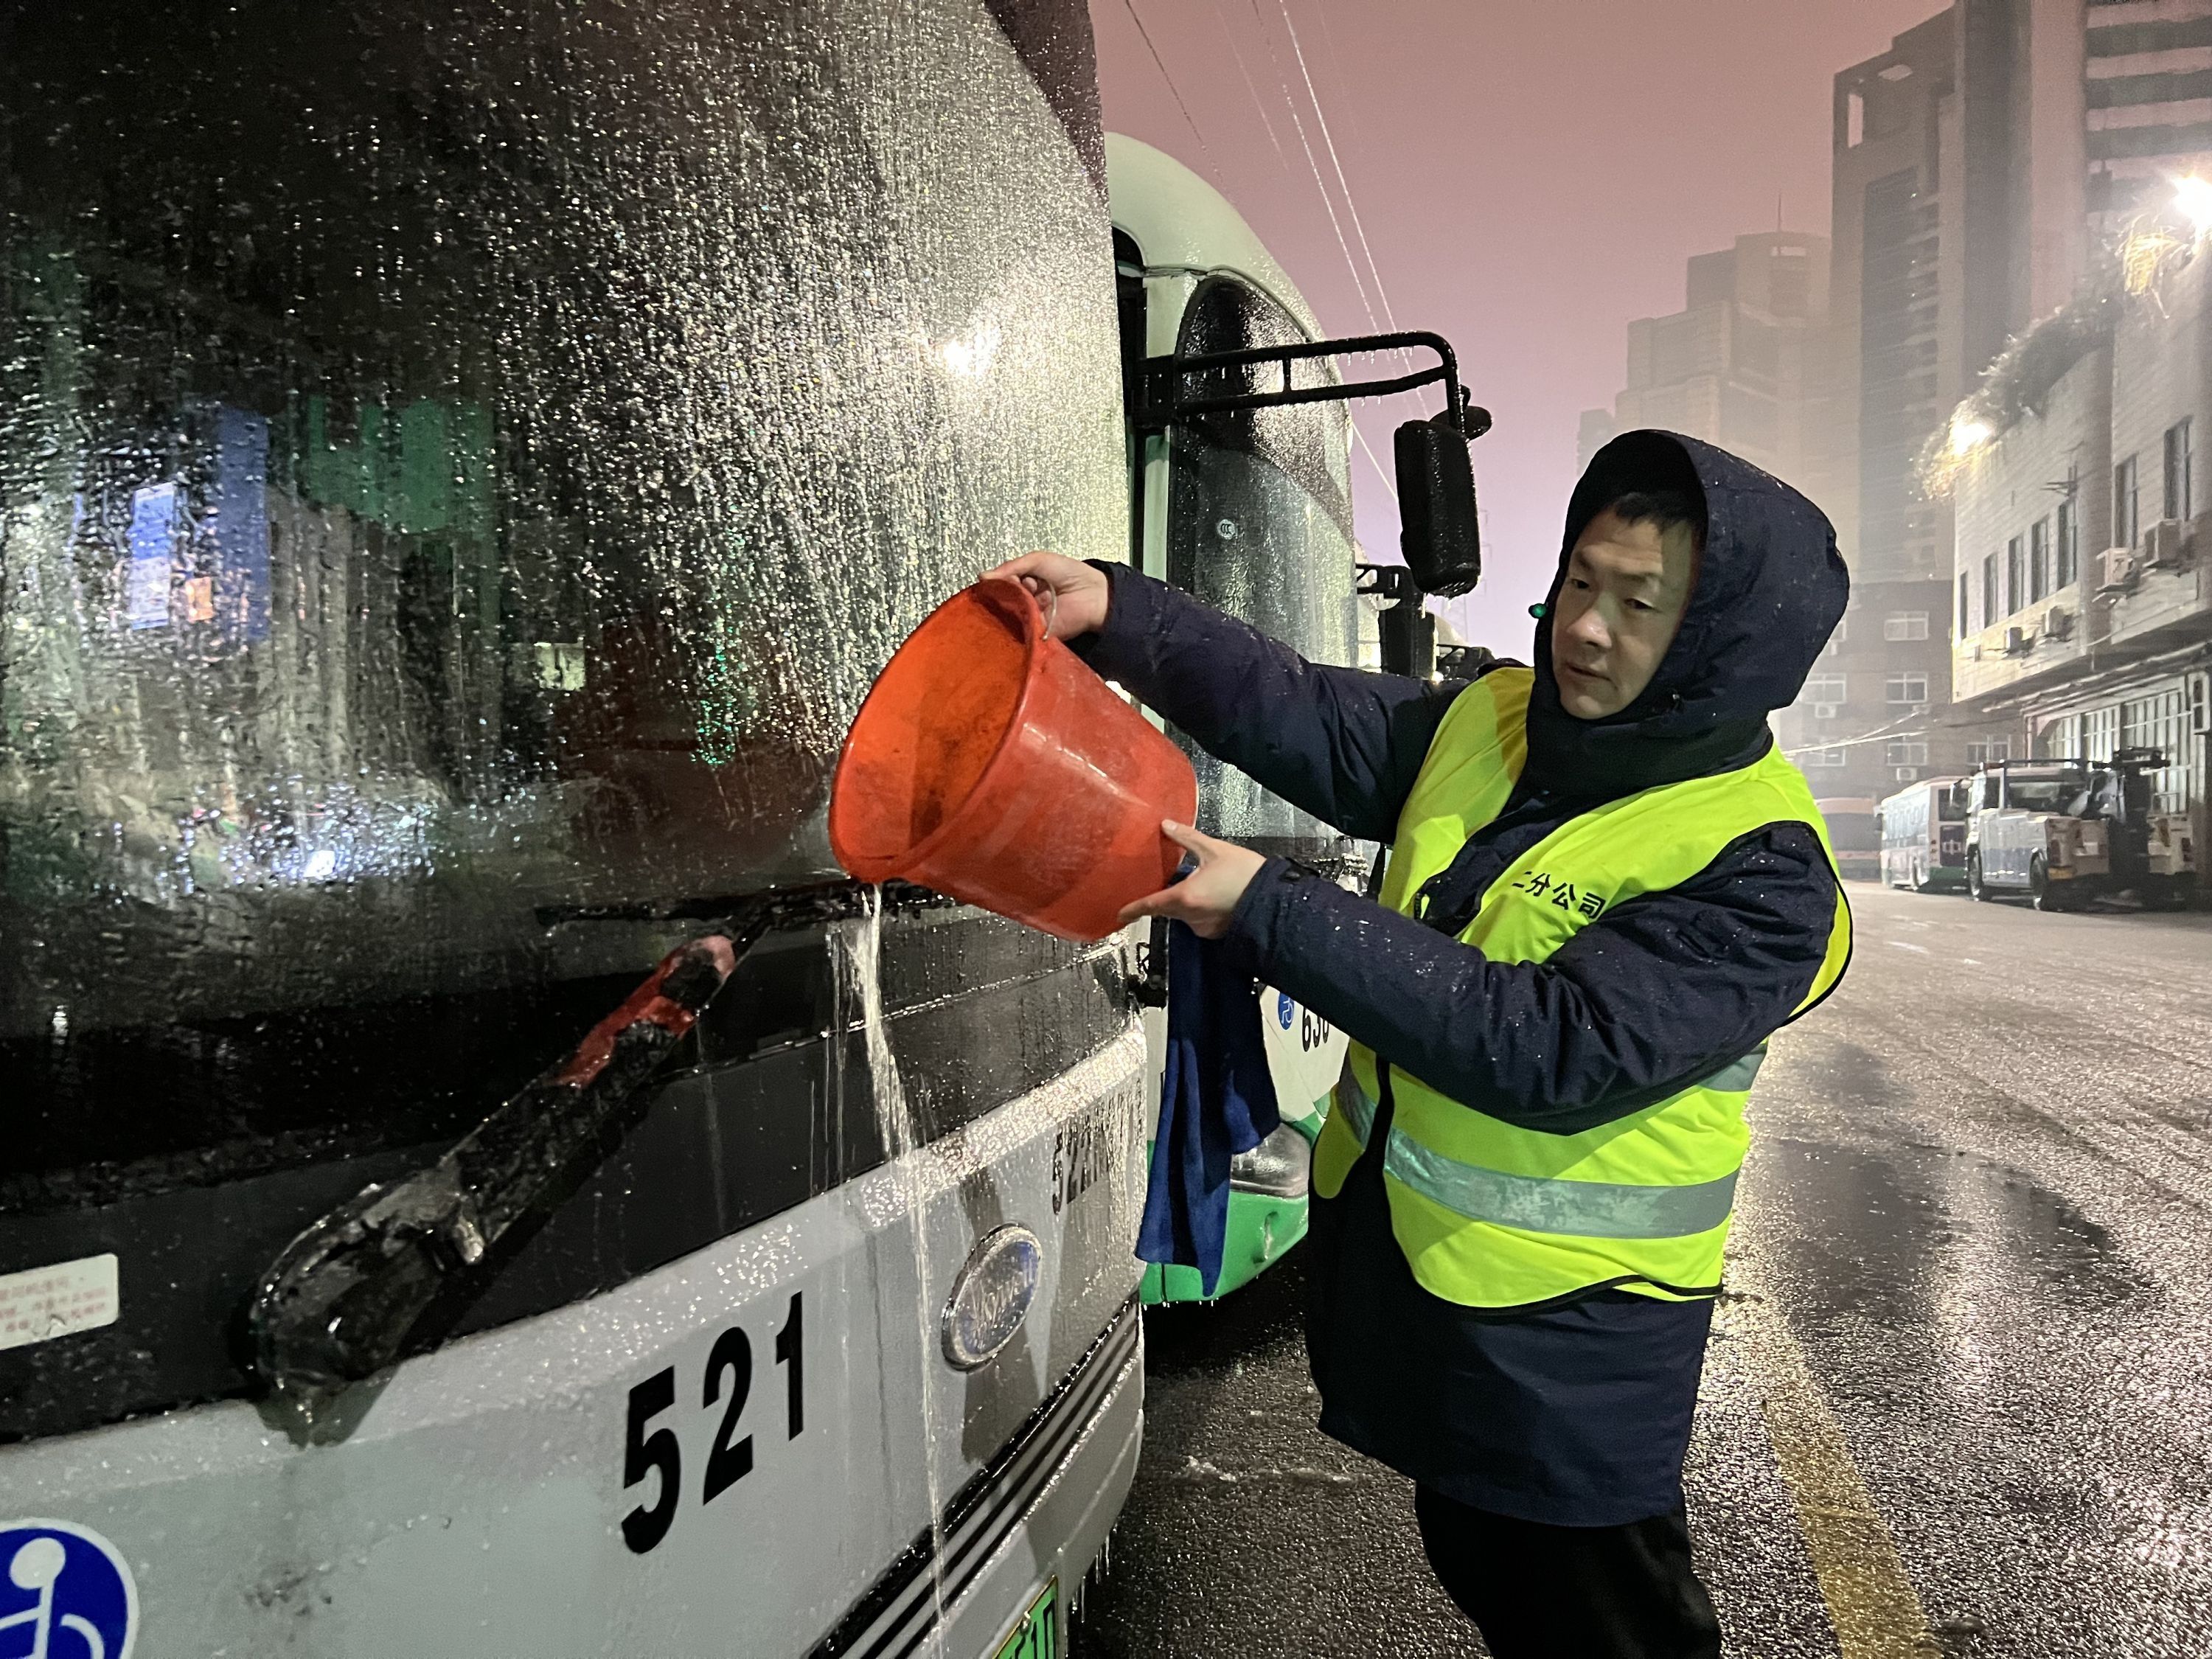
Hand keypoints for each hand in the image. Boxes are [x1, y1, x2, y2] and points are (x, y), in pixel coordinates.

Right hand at [984, 551, 1110, 641]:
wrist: (1093, 593)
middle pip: (1004, 600)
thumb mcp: (1037, 560)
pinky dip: (1017, 621)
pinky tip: (1020, 612)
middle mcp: (1026, 602)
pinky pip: (1020, 629)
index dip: (999, 581)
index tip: (1000, 578)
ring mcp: (1030, 618)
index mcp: (1026, 584)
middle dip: (1004, 593)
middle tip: (1012, 586)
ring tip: (1021, 597)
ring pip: (1009, 614)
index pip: (1003, 584)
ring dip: (1011, 605)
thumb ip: (1011, 567)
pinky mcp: (1035, 633)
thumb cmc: (1070, 573)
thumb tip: (983, 576)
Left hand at [1118, 822, 1266, 939]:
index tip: (1120, 913)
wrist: (1275, 900)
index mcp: (1185, 896)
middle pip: (1166, 909)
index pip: (1150, 905)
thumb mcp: (1215, 850)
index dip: (1133, 909)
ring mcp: (1203, 927)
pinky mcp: (1215, 933)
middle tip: (1162, 887)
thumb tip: (1167, 825)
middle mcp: (1191, 916)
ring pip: (1183, 915)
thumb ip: (1187, 838)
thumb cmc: (1247, 875)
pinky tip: (1213, 897)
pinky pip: (1199, 921)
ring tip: (1201, 885)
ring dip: (1185, 903)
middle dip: (1162, 900)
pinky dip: (1200, 910)